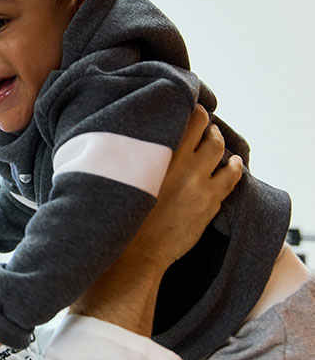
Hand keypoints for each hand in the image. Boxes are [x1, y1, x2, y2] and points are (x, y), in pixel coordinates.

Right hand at [131, 104, 242, 268]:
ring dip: (221, 145)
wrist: (137, 251)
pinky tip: (234, 164)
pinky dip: (233, 168)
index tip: (193, 108)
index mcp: (162, 157)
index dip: (194, 112)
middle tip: (207, 125)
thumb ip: (139, 156)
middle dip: (209, 127)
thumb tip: (137, 141)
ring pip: (221, 155)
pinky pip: (230, 180)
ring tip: (218, 140)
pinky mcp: (210, 204)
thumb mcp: (127, 177)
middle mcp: (185, 167)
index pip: (188, 123)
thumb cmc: (124, 214)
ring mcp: (201, 186)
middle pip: (208, 135)